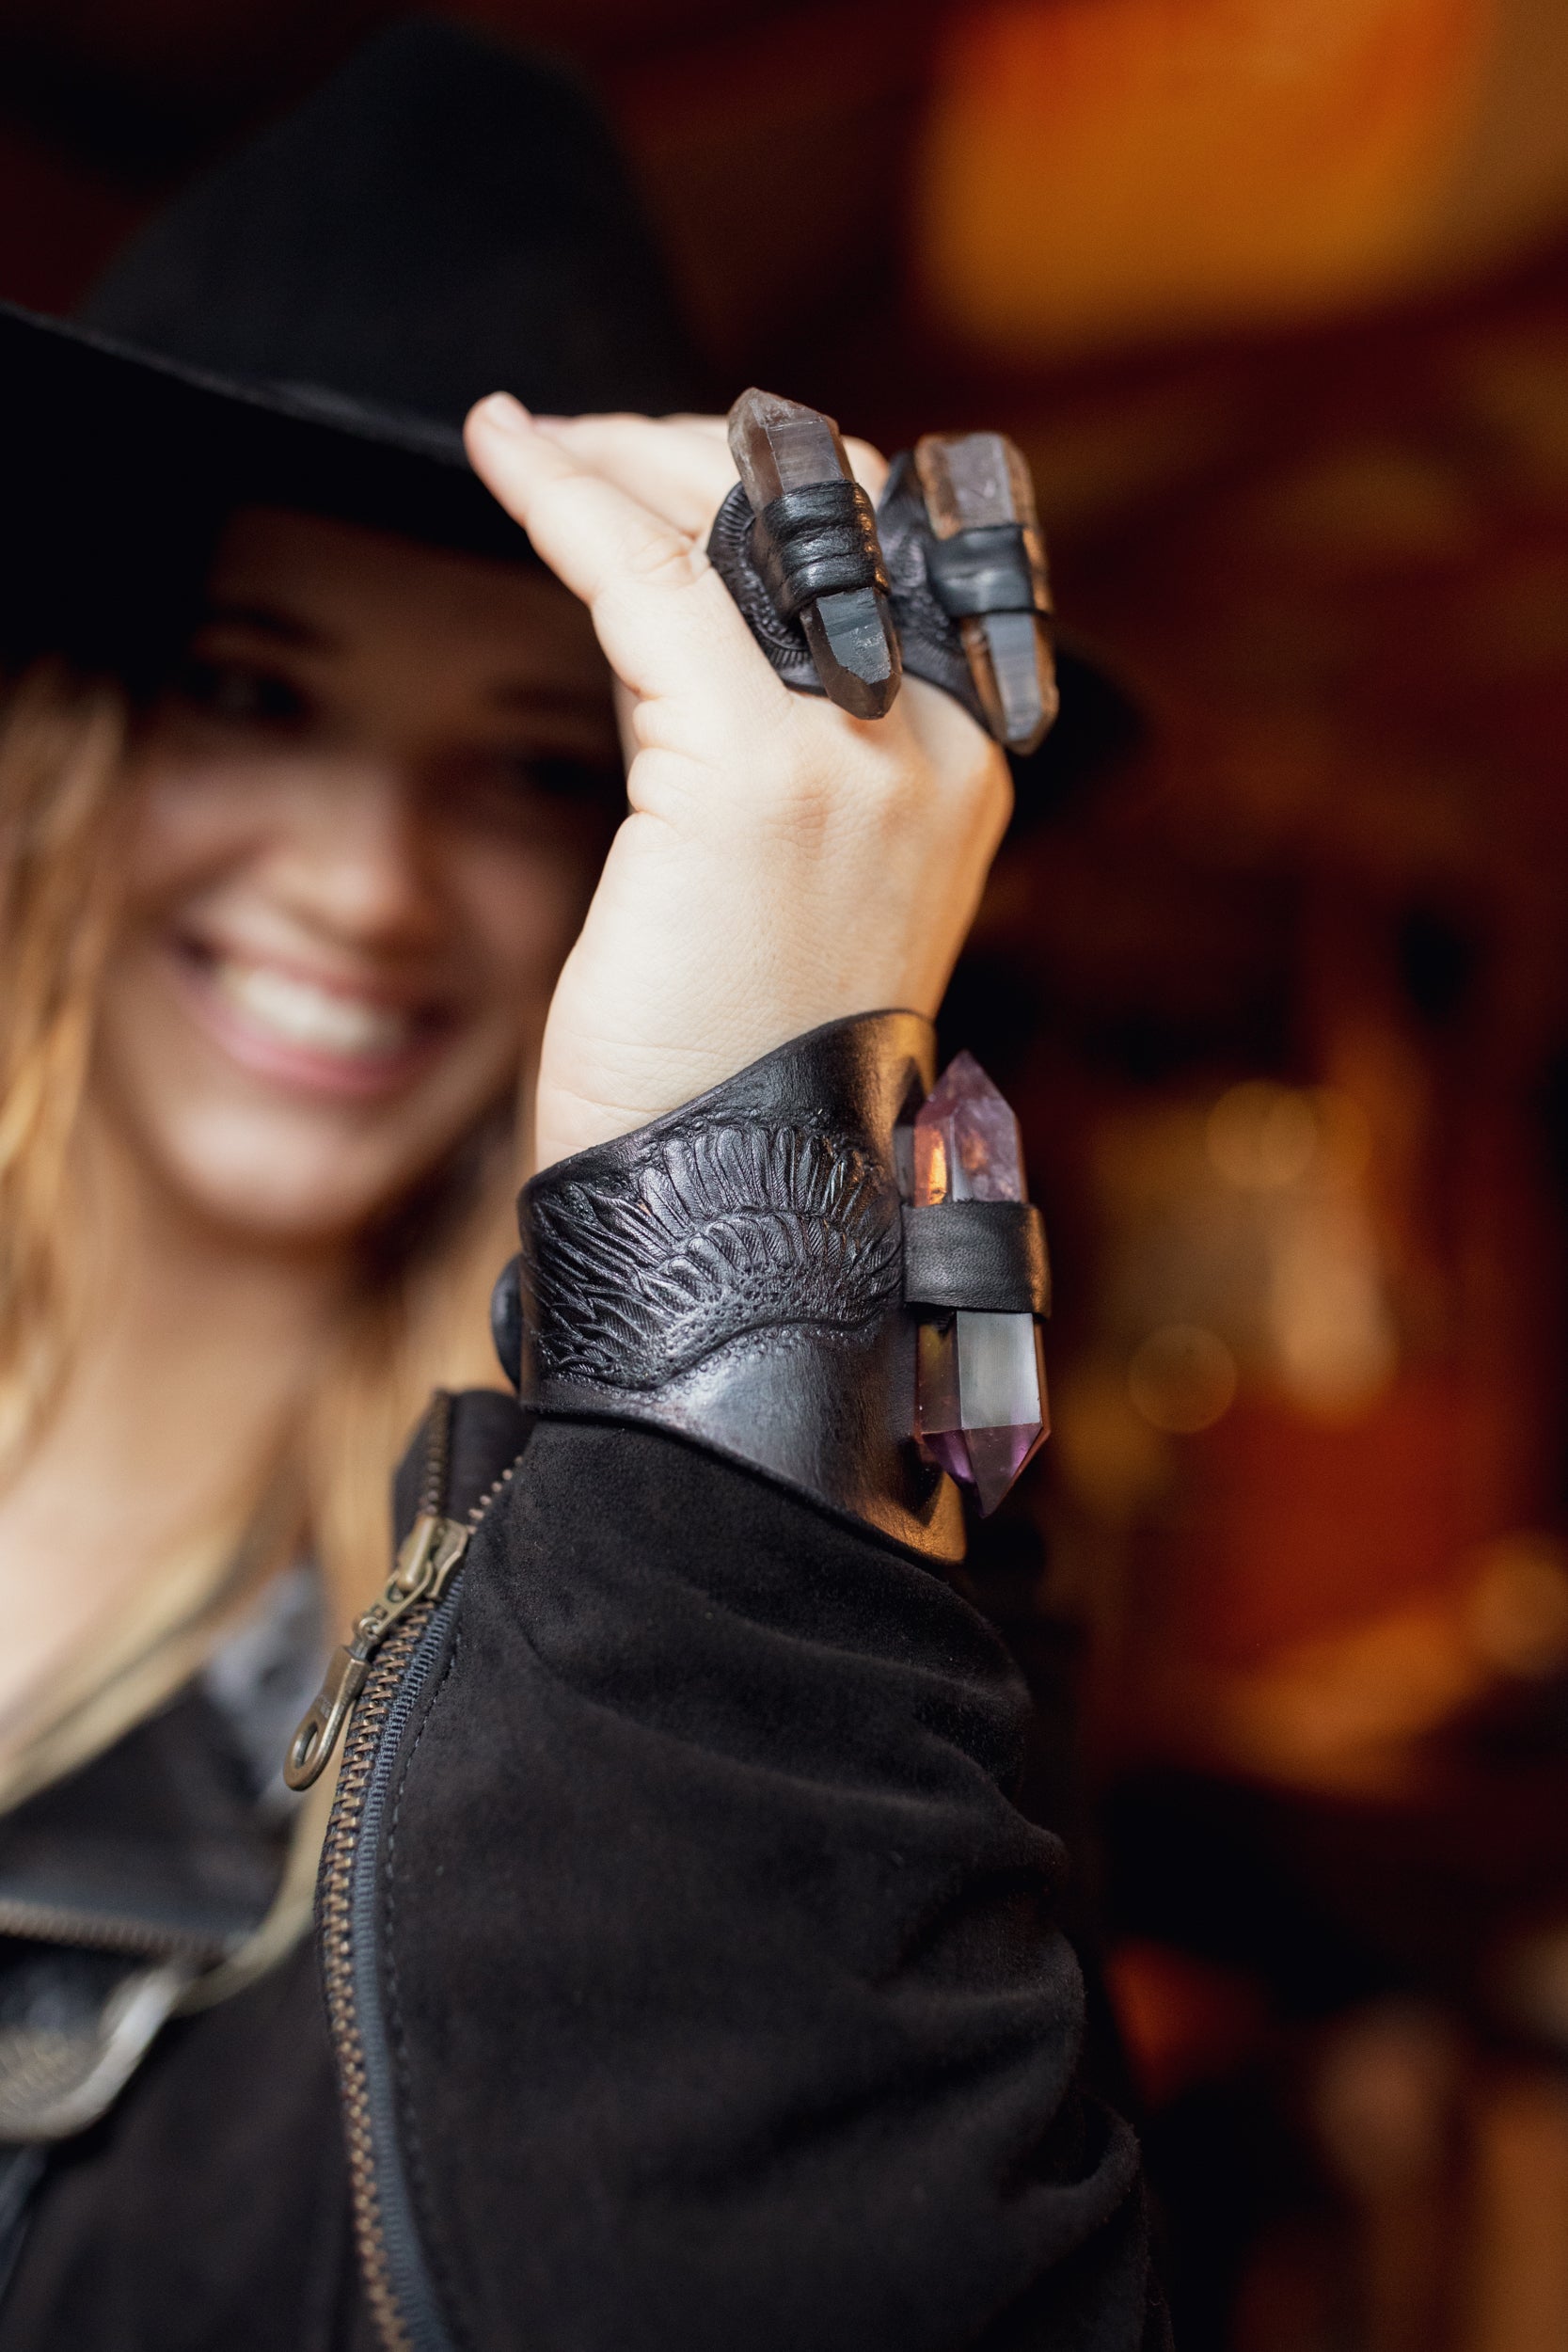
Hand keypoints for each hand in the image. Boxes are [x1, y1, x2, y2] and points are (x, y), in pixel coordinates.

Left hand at [463, 398, 1011, 1170]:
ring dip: (621, 459)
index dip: (774, 483)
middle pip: (829, 511)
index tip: (658, 461)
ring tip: (531, 443)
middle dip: (695, 452)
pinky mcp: (761, 775)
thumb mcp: (769, 874)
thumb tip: (663, 610)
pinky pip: (650, 579)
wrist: (730, 1200)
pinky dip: (565, 500)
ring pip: (742, 526)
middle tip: (581, 445)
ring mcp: (866, 756)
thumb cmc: (730, 1060)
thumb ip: (754, 739)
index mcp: (964, 767)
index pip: (887, 554)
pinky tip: (503, 453)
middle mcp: (938, 745)